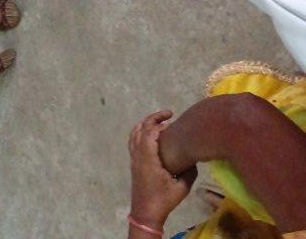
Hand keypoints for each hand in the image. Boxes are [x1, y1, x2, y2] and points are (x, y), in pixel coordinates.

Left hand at [129, 110, 196, 229]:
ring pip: (134, 134)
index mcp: (148, 159)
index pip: (149, 132)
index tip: (172, 118)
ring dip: (145, 124)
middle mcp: (138, 155)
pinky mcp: (133, 163)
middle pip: (140, 129)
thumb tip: (194, 158)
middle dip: (152, 119)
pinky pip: (133, 141)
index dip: (158, 122)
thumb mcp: (182, 187)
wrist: (146, 212)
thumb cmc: (164, 200)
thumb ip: (189, 172)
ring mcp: (133, 159)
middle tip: (168, 115)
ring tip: (159, 121)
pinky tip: (151, 135)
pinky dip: (140, 132)